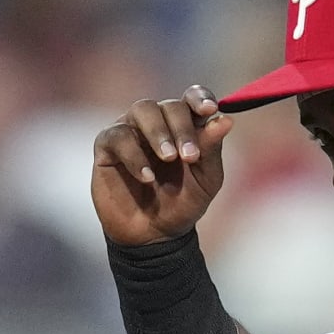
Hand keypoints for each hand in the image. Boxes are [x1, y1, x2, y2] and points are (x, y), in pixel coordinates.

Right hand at [91, 84, 234, 246]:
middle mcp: (158, 122)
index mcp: (185, 125)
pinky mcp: (107, 147)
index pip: (192, 97)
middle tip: (189, 156)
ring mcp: (131, 131)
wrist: (154, 235)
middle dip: (182, 127)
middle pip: (169, 106)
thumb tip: (225, 119)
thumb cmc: (182, 204)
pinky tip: (147, 177)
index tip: (209, 110)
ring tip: (169, 158)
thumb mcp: (205, 180)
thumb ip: (212, 150)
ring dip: (158, 132)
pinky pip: (118, 136)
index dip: (200, 97)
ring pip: (142, 109)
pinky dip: (134, 155)